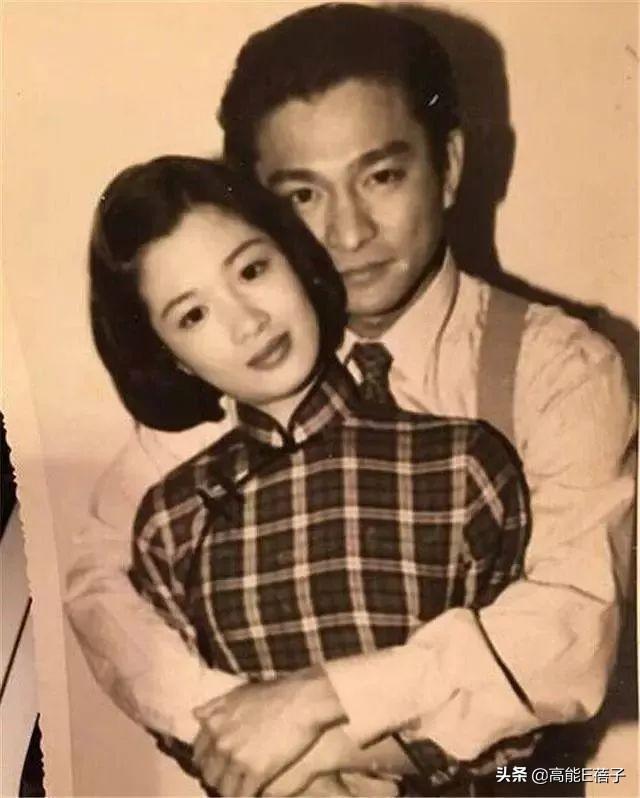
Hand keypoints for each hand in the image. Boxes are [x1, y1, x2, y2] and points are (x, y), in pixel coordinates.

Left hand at [193, 669, 344, 795]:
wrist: (302, 701)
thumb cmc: (273, 693)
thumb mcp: (238, 693)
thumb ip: (215, 706)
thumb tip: (195, 714)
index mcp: (213, 723)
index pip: (199, 753)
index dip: (207, 761)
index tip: (218, 765)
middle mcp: (220, 742)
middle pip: (209, 774)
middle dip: (218, 778)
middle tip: (230, 780)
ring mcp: (237, 758)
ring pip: (224, 788)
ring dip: (230, 791)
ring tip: (240, 789)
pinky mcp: (256, 772)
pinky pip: (242, 796)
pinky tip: (252, 795)